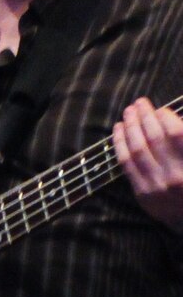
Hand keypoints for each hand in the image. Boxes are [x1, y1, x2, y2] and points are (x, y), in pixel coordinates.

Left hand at [114, 98, 182, 231]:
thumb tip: (172, 119)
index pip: (176, 133)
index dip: (166, 117)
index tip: (160, 109)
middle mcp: (176, 175)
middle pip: (155, 138)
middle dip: (145, 117)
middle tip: (139, 103)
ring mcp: (158, 185)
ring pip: (138, 149)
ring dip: (131, 127)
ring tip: (128, 113)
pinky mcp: (143, 194)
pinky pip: (126, 164)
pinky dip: (120, 144)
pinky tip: (118, 130)